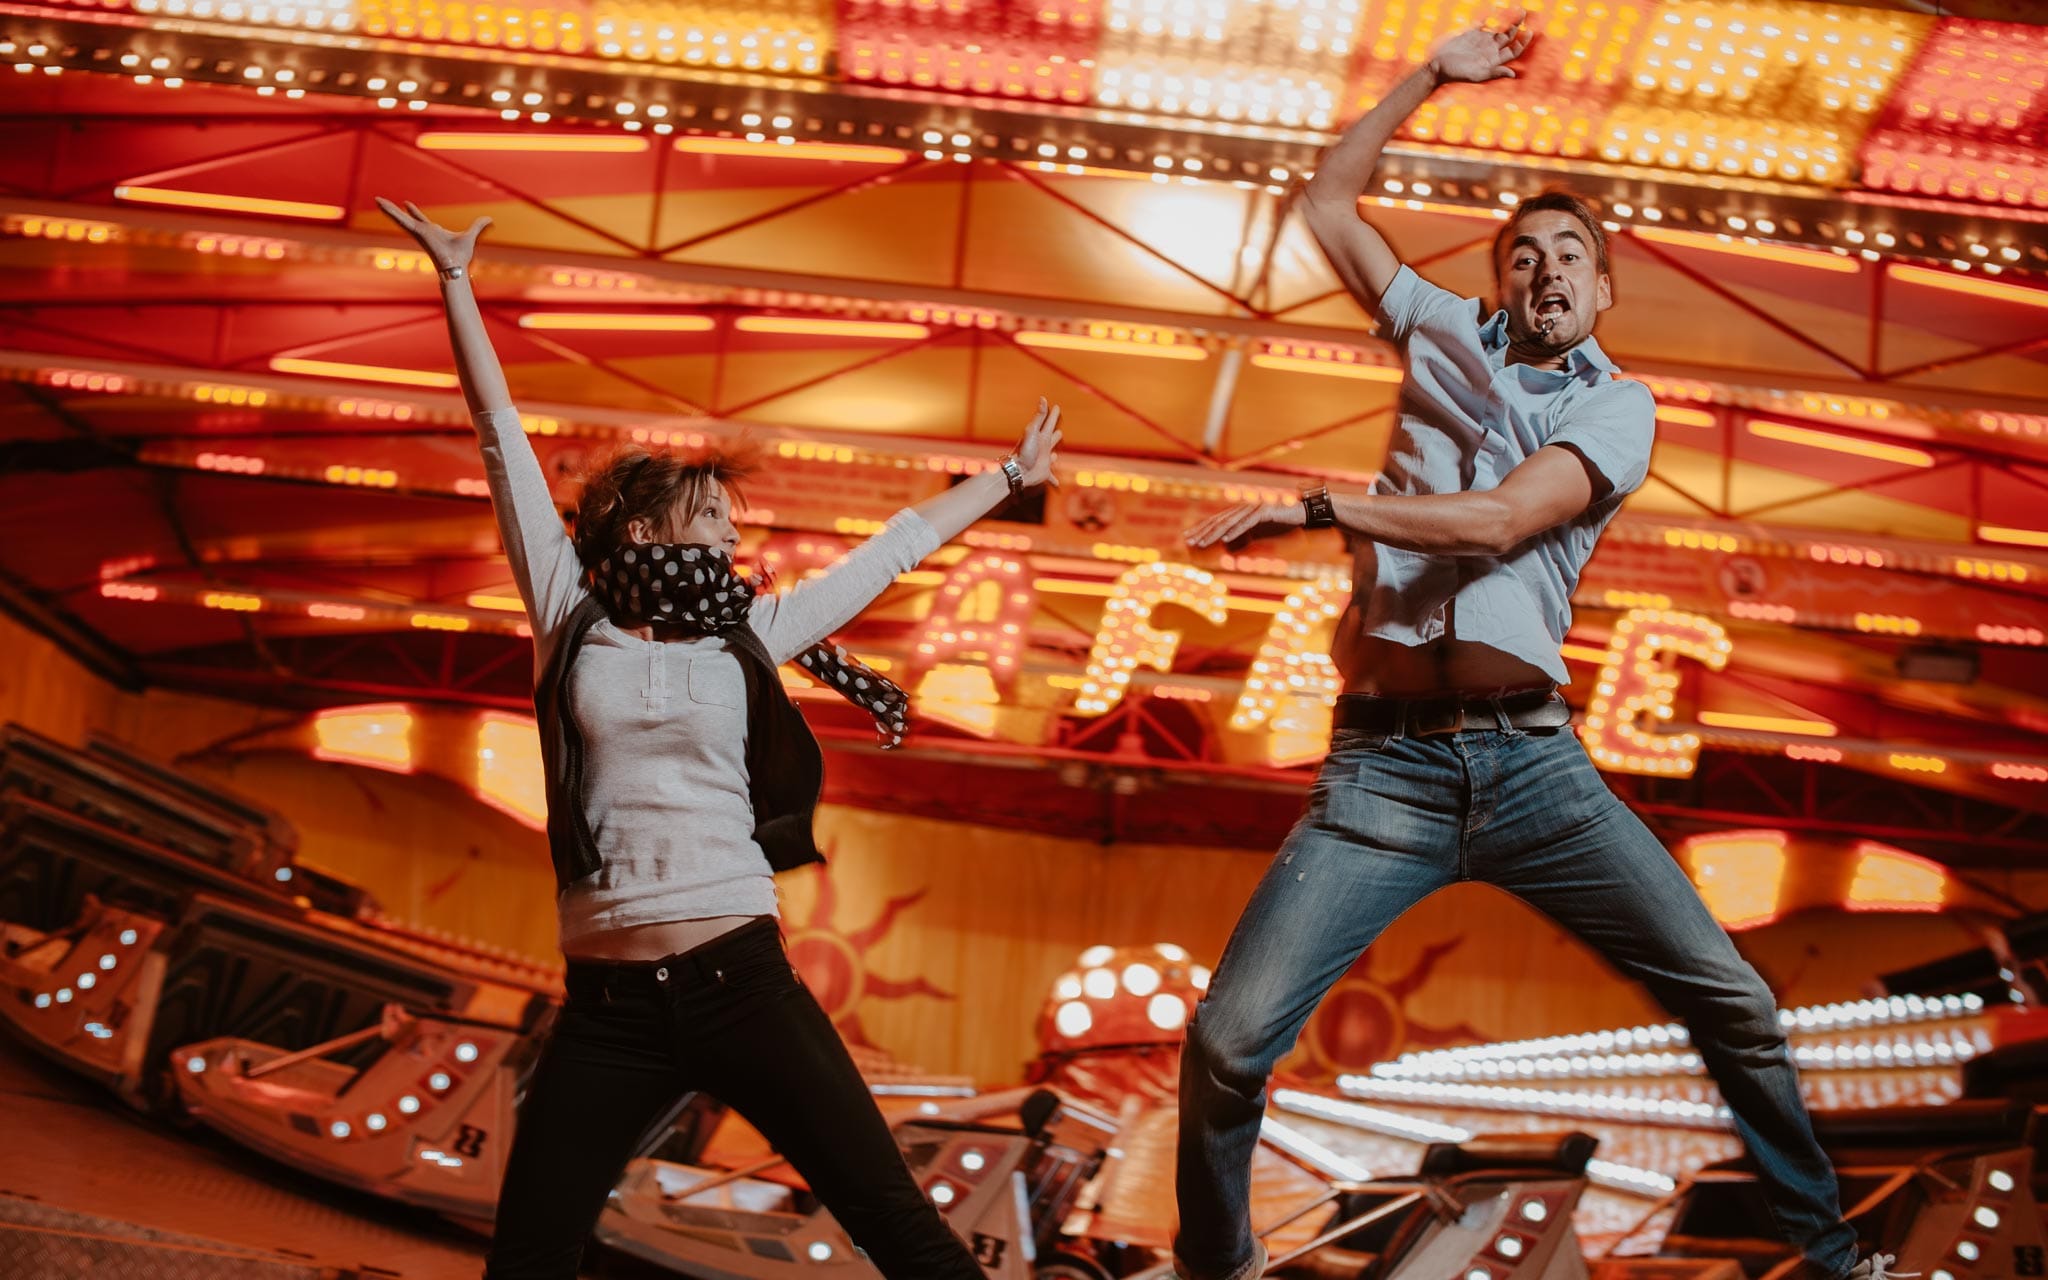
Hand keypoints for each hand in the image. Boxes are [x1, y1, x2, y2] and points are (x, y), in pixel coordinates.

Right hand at [374, 196, 491, 273]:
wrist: (456, 266)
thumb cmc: (461, 255)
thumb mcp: (472, 234)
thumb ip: (479, 226)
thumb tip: (490, 219)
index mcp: (432, 231)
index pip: (420, 219)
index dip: (414, 211)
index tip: (407, 203)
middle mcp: (422, 231)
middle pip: (406, 217)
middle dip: (395, 210)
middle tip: (381, 201)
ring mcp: (417, 232)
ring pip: (400, 218)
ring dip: (388, 209)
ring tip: (377, 199)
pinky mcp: (415, 232)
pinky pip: (401, 220)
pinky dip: (392, 212)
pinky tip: (381, 204)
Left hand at [1010, 397, 1062, 487]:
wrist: (1017, 471)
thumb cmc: (1024, 451)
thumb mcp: (1032, 431)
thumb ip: (1039, 416)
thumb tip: (1043, 398)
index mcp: (1041, 437)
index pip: (1049, 422)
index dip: (1053, 414)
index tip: (1056, 407)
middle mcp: (1043, 448)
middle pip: (1052, 438)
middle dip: (1055, 434)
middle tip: (1058, 430)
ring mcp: (1044, 460)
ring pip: (1051, 456)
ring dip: (1054, 456)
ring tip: (1056, 454)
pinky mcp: (1044, 473)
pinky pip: (1052, 477)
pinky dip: (1054, 481)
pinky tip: (1057, 485)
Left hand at [1184, 501, 1305, 549]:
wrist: (1308, 514)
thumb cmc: (1286, 526)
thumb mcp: (1262, 536)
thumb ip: (1246, 541)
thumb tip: (1229, 552)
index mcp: (1243, 513)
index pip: (1218, 521)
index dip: (1202, 529)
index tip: (1188, 538)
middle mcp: (1246, 508)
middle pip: (1220, 520)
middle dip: (1202, 531)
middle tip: (1187, 541)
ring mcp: (1254, 508)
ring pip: (1230, 522)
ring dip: (1214, 533)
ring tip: (1200, 542)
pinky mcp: (1265, 511)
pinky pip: (1247, 523)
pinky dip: (1235, 531)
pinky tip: (1224, 539)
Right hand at [1428, 9, 1531, 83]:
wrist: (1437, 67)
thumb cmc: (1456, 74)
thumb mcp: (1477, 75)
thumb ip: (1495, 73)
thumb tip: (1513, 74)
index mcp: (1494, 60)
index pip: (1514, 50)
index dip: (1523, 42)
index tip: (1529, 32)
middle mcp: (1489, 50)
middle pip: (1509, 37)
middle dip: (1517, 26)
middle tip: (1523, 13)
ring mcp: (1480, 41)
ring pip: (1499, 29)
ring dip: (1507, 19)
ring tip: (1516, 8)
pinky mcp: (1470, 34)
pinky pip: (1482, 23)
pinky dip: (1489, 17)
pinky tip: (1495, 9)